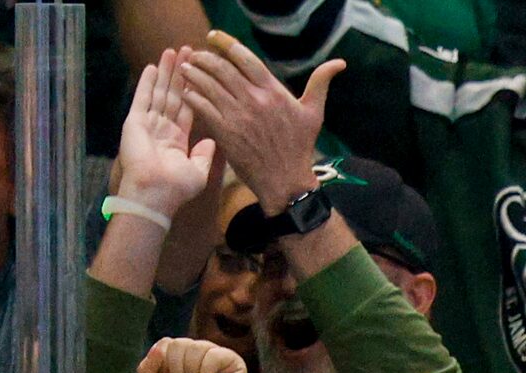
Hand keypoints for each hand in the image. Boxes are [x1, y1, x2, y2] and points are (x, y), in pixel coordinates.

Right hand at [114, 48, 215, 217]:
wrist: (154, 195)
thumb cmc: (176, 189)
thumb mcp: (197, 171)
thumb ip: (204, 155)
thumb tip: (212, 142)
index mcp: (176, 139)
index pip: (187, 108)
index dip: (194, 90)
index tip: (200, 72)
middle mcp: (162, 129)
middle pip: (173, 95)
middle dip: (181, 73)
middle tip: (188, 51)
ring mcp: (147, 124)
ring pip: (158, 92)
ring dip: (166, 72)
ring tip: (172, 51)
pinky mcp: (135, 122)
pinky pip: (142, 98)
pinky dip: (147, 83)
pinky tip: (153, 67)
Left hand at [137, 336, 253, 372]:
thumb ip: (146, 371)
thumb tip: (159, 347)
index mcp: (178, 358)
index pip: (165, 344)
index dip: (164, 367)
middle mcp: (196, 353)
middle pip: (177, 344)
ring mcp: (214, 355)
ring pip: (194, 347)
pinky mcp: (232, 361)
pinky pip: (213, 355)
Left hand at [178, 32, 339, 215]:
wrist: (286, 182)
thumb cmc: (300, 147)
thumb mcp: (314, 113)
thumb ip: (320, 83)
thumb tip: (340, 63)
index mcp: (273, 91)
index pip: (245, 57)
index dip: (226, 44)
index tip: (213, 38)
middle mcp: (254, 100)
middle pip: (222, 68)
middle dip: (204, 57)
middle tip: (195, 55)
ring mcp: (238, 117)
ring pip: (208, 85)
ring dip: (194, 74)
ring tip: (186, 69)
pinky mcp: (225, 133)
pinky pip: (203, 107)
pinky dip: (192, 96)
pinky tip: (187, 92)